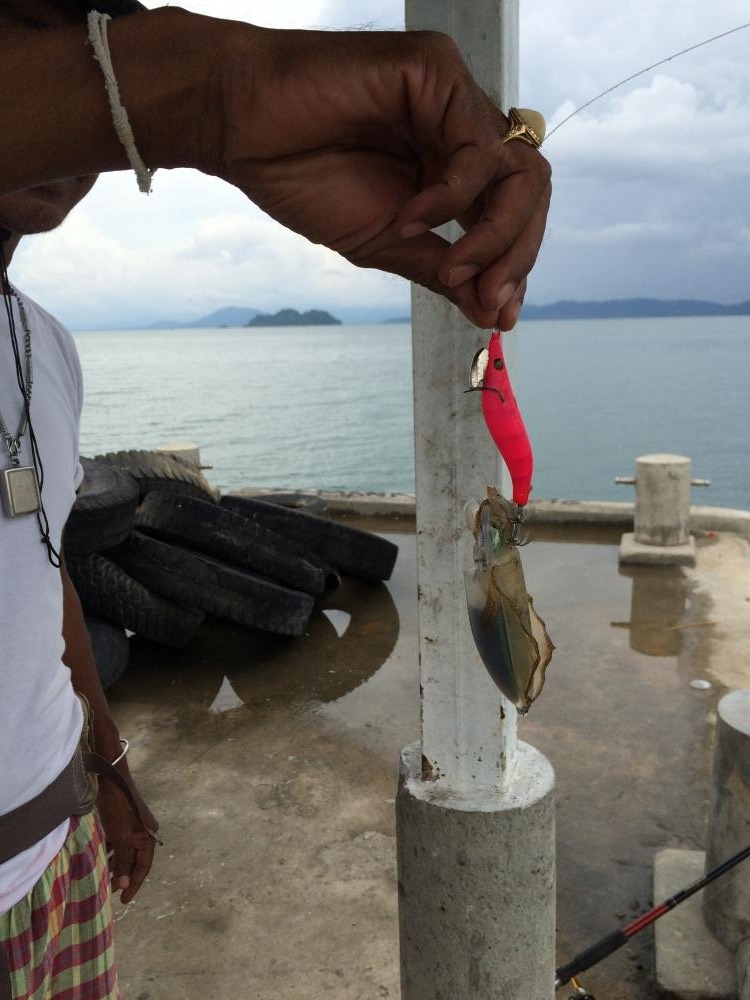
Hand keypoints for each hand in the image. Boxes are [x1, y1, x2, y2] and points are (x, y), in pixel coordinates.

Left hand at [96, 761, 158, 904]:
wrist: (112, 781)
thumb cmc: (120, 809)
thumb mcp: (121, 837)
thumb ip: (123, 860)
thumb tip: (124, 884)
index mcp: (148, 837)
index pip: (144, 866)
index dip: (135, 883)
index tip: (124, 899)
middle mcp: (143, 834)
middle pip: (134, 860)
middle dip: (124, 875)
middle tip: (110, 891)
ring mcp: (132, 828)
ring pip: (125, 853)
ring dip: (116, 865)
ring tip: (104, 879)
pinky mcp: (121, 823)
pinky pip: (118, 844)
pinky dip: (110, 853)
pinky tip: (100, 860)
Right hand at [216, 26, 550, 328]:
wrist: (240, 129)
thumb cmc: (302, 176)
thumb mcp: (386, 243)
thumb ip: (441, 271)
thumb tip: (492, 313)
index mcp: (451, 166)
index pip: (513, 213)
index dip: (515, 265)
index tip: (499, 316)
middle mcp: (460, 129)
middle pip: (530, 191)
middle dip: (519, 254)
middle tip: (490, 299)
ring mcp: (453, 98)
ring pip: (519, 170)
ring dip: (497, 233)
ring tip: (454, 269)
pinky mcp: (437, 71)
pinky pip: (477, 147)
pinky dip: (454, 196)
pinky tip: (412, 218)